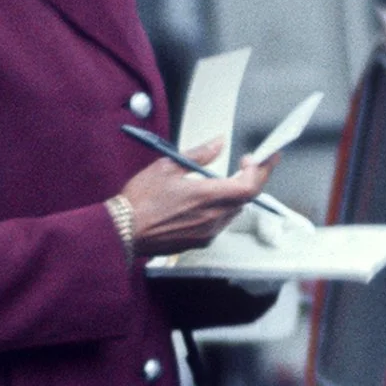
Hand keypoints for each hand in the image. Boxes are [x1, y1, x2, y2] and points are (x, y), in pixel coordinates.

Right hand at [122, 138, 277, 255]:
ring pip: (234, 211)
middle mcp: (212, 217)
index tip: (262, 158)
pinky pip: (220, 223)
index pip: (250, 185)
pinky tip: (208, 201)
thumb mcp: (168, 166)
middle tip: (249, 164)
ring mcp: (208, 232)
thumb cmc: (141, 200)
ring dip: (235, 195)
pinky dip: (221, 209)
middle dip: (251, 179)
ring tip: (226, 180)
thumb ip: (199, 154)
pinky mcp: (200, 242)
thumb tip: (218, 144)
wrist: (123, 231)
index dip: (261, 170)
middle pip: (246, 198)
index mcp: (207, 196)